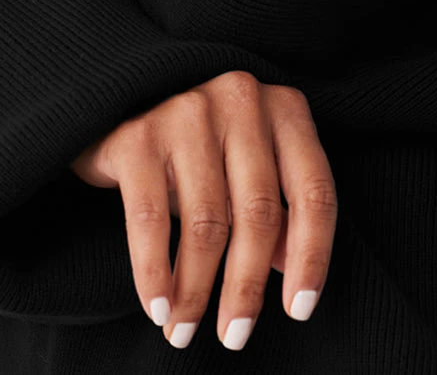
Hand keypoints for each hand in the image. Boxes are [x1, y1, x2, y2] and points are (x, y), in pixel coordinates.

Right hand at [69, 70, 336, 350]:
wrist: (122, 99)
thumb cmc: (203, 143)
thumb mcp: (249, 168)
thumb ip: (275, 209)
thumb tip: (291, 272)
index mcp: (284, 108)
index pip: (314, 192)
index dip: (313, 257)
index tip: (298, 311)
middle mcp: (242, 100)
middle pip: (258, 213)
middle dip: (246, 288)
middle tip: (235, 337)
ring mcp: (189, 112)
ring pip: (206, 223)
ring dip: (195, 291)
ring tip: (184, 332)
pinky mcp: (139, 135)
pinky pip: (150, 221)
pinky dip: (154, 274)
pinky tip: (158, 309)